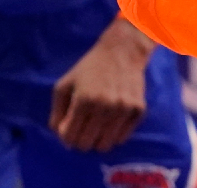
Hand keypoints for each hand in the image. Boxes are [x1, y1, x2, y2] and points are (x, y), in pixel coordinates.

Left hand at [49, 18, 153, 151]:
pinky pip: (122, 138)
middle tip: (83, 127)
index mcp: (84, 100)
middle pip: (86, 144)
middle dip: (80, 139)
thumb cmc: (89, 68)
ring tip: (97, 125)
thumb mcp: (64, 85)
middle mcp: (105, 106)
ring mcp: (124, 109)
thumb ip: (57, 112)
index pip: (69, 137)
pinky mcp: (138, 110)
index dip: (66, 136)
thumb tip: (60, 136)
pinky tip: (111, 120)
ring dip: (97, 139)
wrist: (123, 51)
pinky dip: (114, 134)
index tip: (69, 127)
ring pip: (105, 145)